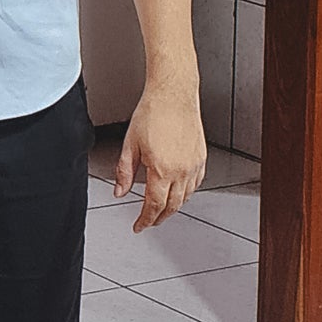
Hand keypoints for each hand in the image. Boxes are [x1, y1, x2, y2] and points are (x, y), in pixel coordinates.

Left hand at [115, 84, 206, 232]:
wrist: (173, 94)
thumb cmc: (152, 113)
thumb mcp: (130, 144)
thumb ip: (124, 171)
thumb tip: (120, 191)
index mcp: (162, 169)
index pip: (154, 205)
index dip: (145, 220)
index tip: (139, 226)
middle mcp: (182, 170)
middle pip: (172, 205)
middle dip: (159, 217)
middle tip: (149, 221)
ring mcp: (194, 164)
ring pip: (186, 196)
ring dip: (174, 207)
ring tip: (161, 209)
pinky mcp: (201, 157)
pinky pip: (196, 183)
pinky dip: (187, 192)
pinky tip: (179, 191)